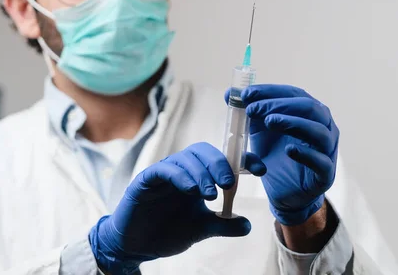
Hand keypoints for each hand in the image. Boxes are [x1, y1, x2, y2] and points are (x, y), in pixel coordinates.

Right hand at [89, 142, 266, 273]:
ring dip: (201, 172)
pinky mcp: (146, 179)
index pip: (221, 159)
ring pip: (186, 158)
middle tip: (229, 183)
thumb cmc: (167, 231)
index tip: (260, 169)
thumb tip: (248, 224)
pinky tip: (191, 190)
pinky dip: (180, 176)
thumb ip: (223, 224)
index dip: (242, 160)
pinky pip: (164, 169)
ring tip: (210, 194)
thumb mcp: (202, 229)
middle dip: (220, 164)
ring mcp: (164, 172)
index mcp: (197, 176)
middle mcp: (182, 169)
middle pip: (203, 151)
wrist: (137, 246)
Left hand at [227, 84, 339, 225]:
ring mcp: (327, 149)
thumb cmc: (275, 155)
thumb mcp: (258, 132)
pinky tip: (289, 150)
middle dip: (279, 105)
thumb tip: (230, 93)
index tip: (246, 94)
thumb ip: (248, 112)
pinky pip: (321, 161)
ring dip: (293, 122)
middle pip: (308, 107)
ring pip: (318, 131)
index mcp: (309, 111)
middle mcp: (323, 126)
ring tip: (269, 122)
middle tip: (253, 109)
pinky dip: (306, 154)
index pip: (293, 93)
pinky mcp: (326, 173)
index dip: (270, 91)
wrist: (284, 192)